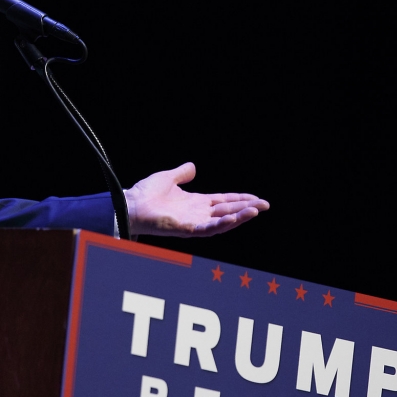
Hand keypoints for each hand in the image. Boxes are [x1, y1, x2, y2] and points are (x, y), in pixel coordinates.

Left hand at [125, 162, 268, 236]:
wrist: (131, 203)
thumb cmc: (145, 194)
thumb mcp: (168, 178)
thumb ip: (182, 174)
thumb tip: (192, 167)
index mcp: (196, 203)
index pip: (223, 201)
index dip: (240, 199)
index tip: (256, 198)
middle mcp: (198, 214)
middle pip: (228, 211)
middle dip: (247, 208)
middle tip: (265, 204)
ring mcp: (193, 223)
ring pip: (222, 222)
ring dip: (240, 217)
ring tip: (256, 210)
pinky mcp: (186, 229)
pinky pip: (208, 228)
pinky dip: (222, 224)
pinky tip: (233, 217)